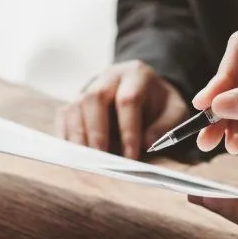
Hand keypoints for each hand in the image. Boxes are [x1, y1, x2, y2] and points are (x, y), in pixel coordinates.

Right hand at [56, 61, 188, 158]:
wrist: (142, 90)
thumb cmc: (158, 105)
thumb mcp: (174, 111)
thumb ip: (166, 126)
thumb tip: (147, 143)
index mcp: (135, 75)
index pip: (127, 100)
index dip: (128, 129)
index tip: (131, 156)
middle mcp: (108, 78)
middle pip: (94, 98)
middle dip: (96, 131)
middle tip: (101, 158)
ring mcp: (88, 89)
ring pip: (75, 107)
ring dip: (78, 137)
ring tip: (85, 163)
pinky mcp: (75, 102)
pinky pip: (63, 116)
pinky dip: (66, 137)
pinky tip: (72, 157)